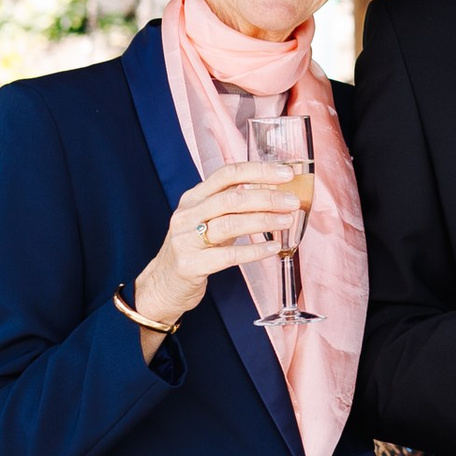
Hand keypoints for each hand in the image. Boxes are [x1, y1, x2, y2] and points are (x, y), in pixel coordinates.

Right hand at [134, 162, 308, 329]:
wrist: (163, 284)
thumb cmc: (193, 249)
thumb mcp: (206, 220)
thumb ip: (231, 205)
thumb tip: (274, 192)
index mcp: (193, 198)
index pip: (227, 174)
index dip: (259, 171)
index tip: (286, 173)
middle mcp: (187, 215)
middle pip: (232, 197)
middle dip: (267, 197)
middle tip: (292, 201)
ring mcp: (186, 240)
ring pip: (231, 223)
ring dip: (264, 220)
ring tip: (287, 221)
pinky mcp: (191, 265)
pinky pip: (229, 256)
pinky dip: (255, 250)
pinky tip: (273, 248)